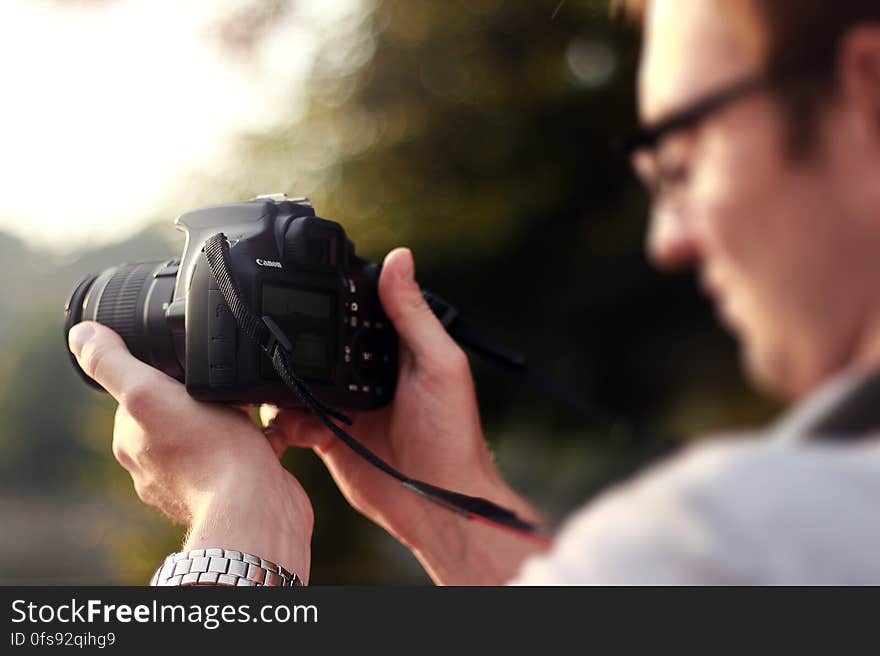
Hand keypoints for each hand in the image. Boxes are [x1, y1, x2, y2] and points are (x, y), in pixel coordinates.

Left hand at [68, 322, 312, 581]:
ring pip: (215, 430)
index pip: (140, 391)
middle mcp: (157, 465)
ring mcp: (196, 481)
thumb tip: (80, 333)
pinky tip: (270, 434)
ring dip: (235, 417)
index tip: (190, 369)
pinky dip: (258, 440)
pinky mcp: (233, 489)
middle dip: (204, 394)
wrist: (257, 507)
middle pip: (180, 408)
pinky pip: (244, 452)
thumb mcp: (149, 393)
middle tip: (225, 387)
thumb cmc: (209, 452)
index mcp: (131, 442)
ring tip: (252, 409)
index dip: (166, 373)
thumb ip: (112, 363)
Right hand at [261, 248, 545, 583]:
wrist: (436, 504)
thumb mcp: (439, 365)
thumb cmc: (451, 434)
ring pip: (299, 379)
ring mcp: (345, 405)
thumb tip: (401, 258)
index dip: (335, 296)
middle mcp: (367, 373)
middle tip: (272, 335)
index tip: (303, 281)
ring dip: (283, 380)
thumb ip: (413, 315)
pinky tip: (286, 422)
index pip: (359, 310)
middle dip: (297, 339)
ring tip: (273, 380)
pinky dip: (282, 418)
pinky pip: (292, 419)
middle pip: (321, 343)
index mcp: (395, 349)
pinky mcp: (327, 437)